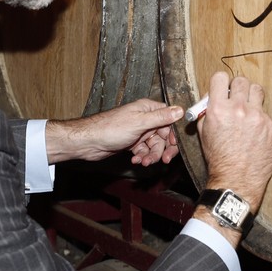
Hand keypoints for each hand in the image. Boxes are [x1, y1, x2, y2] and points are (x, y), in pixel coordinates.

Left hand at [44, 99, 183, 165]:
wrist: (90, 142)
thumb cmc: (111, 128)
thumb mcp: (139, 122)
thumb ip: (161, 117)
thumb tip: (181, 110)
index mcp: (148, 109)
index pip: (171, 119)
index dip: (174, 134)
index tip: (174, 145)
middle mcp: (145, 119)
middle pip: (165, 135)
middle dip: (164, 149)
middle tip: (165, 160)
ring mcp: (139, 131)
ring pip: (155, 145)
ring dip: (152, 155)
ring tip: (144, 161)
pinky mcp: (132, 142)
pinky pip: (145, 150)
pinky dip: (143, 156)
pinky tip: (136, 159)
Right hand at [197, 71, 271, 209]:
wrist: (236, 178)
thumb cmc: (218, 157)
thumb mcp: (204, 131)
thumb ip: (207, 111)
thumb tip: (212, 97)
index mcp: (218, 109)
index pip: (220, 78)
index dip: (220, 82)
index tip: (222, 87)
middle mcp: (238, 109)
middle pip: (241, 81)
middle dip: (237, 87)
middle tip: (236, 97)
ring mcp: (257, 116)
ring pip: (257, 90)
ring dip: (251, 95)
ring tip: (247, 107)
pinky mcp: (270, 125)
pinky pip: (264, 112)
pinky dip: (258, 117)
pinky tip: (253, 129)